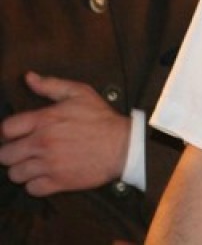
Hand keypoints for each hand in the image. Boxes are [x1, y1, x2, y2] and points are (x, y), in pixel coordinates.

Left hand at [0, 71, 129, 195]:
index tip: (18, 134)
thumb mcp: (80, 93)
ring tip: (34, 164)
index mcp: (44, 120)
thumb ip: (51, 85)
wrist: (124, 145)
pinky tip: (45, 175)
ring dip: (22, 169)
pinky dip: (35, 184)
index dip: (10, 132)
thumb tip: (29, 77)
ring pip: (15, 174)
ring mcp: (49, 165)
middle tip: (25, 150)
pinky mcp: (58, 182)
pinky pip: (32, 189)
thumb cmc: (102, 118)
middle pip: (4, 155)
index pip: (6, 129)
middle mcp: (42, 143)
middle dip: (12, 152)